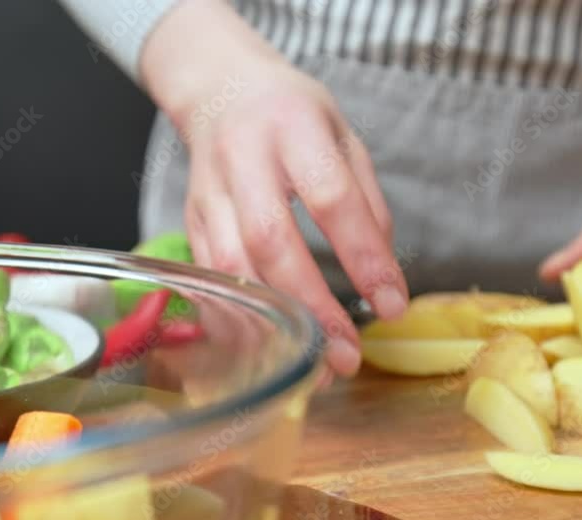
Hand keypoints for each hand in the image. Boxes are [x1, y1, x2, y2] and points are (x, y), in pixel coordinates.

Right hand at [140, 0, 407, 376]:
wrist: (220, 91)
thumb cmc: (291, 115)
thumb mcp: (344, 138)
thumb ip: (366, 203)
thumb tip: (384, 278)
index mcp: (293, 126)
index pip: (330, 197)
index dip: (362, 255)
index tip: (391, 304)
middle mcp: (242, 158)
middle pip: (270, 240)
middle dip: (311, 305)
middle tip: (346, 354)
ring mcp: (208, 191)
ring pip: (232, 266)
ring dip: (273, 323)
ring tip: (313, 366)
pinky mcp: (190, 220)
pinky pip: (211, 277)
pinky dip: (240, 319)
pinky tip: (269, 347)